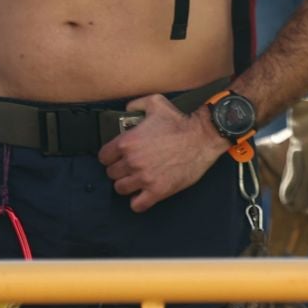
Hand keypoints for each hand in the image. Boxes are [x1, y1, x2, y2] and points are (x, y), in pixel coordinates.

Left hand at [98, 94, 223, 212]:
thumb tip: (126, 110)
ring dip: (127, 184)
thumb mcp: (156, 103)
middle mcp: (132, 162)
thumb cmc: (180, 121)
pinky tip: (143, 194)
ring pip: (121, 188)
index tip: (118, 156)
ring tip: (136, 179)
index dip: (110, 156)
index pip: (104, 157)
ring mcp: (145, 178)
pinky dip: (138, 201)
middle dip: (120, 169)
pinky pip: (137, 205)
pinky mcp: (158, 191)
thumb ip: (136, 105)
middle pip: (111, 174)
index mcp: (128, 142)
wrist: (203, 137)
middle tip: (130, 166)